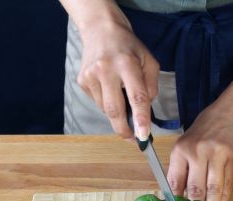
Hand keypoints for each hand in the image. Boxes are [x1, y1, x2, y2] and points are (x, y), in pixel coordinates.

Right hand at [75, 3, 158, 138]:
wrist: (100, 29)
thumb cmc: (129, 47)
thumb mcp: (149, 61)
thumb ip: (151, 87)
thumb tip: (145, 112)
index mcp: (127, 64)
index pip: (136, 97)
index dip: (141, 119)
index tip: (143, 136)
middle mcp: (106, 70)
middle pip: (115, 110)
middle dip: (125, 129)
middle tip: (134, 139)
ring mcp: (90, 76)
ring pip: (106, 109)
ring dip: (117, 111)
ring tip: (121, 94)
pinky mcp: (82, 81)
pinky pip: (98, 102)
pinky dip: (107, 102)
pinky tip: (109, 87)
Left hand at [167, 104, 232, 200]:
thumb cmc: (208, 127)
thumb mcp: (188, 142)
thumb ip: (183, 166)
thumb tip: (178, 194)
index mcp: (181, 150)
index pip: (175, 183)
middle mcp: (197, 153)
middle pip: (194, 190)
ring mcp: (217, 156)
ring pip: (212, 190)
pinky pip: (228, 185)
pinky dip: (223, 199)